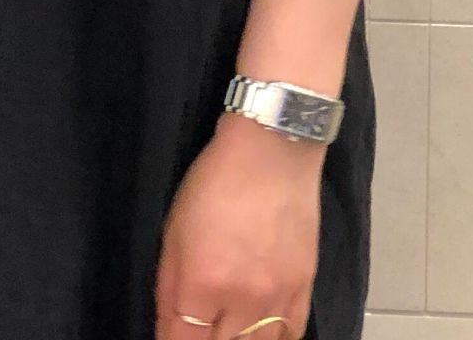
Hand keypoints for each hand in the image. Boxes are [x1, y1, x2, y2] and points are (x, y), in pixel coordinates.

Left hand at [154, 113, 322, 339]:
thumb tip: (168, 324)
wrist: (272, 151)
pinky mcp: (304, 288)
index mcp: (202, 282)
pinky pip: (291, 335)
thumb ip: (168, 283)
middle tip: (196, 330)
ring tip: (226, 331)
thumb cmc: (214, 180)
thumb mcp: (174, 228)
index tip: (169, 338)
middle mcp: (241, 300)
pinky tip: (260, 335)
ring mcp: (277, 298)